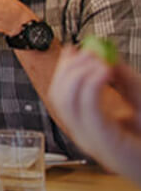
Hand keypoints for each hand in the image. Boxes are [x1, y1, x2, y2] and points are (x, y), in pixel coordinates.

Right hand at [48, 47, 140, 179]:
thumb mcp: (138, 99)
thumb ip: (123, 79)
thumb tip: (106, 57)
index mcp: (88, 125)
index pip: (61, 94)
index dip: (63, 69)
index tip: (72, 50)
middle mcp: (83, 132)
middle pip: (58, 95)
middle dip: (69, 68)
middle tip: (88, 53)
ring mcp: (90, 138)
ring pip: (66, 100)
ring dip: (78, 74)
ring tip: (99, 62)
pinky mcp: (103, 140)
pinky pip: (87, 108)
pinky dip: (91, 85)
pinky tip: (104, 72)